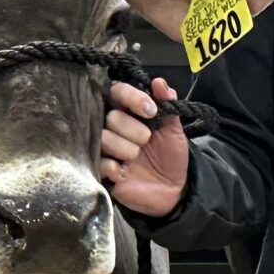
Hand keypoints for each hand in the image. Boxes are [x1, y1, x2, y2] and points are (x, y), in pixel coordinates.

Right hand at [99, 78, 188, 216]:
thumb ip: (168, 105)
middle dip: (133, 129)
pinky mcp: (100, 169)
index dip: (132, 98)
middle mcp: (113, 127)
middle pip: (110, 116)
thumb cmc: (171, 157)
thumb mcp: (174, 131)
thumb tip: (159, 82)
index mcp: (129, 112)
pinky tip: (125, 172)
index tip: (150, 110)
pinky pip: (99, 162)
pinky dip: (115, 167)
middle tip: (146, 141)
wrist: (173, 190)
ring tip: (136, 158)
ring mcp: (105, 148)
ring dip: (126, 149)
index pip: (117, 92)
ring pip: (103, 138)